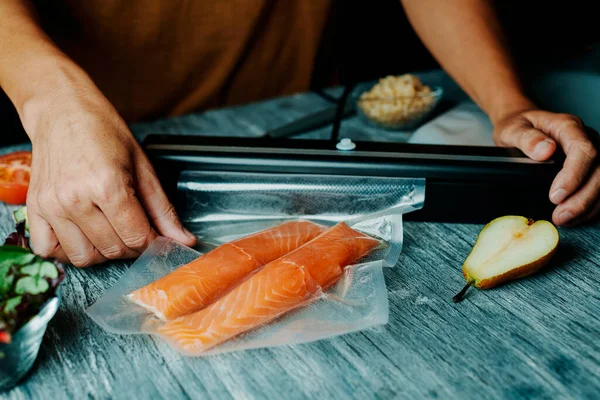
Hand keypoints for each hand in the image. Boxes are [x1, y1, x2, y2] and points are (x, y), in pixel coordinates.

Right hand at [23, 90, 196, 266]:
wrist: (62, 111)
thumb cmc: (104, 132)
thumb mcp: (143, 166)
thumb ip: (163, 209)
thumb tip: (185, 240)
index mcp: (107, 185)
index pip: (137, 237)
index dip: (154, 244)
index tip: (158, 238)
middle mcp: (75, 199)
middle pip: (113, 249)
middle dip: (133, 247)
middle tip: (137, 231)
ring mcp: (52, 206)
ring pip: (83, 257)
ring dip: (103, 252)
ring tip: (111, 233)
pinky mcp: (34, 208)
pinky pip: (48, 251)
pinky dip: (68, 252)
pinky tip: (84, 237)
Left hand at [493, 109, 598, 225]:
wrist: (522, 126)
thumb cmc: (518, 127)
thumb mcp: (512, 130)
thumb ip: (526, 138)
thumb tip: (545, 150)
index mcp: (568, 127)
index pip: (583, 150)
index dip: (573, 175)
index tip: (555, 196)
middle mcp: (587, 138)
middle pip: (599, 170)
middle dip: (582, 198)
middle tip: (560, 216)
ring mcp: (593, 154)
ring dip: (588, 205)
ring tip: (565, 220)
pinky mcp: (591, 168)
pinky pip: (599, 189)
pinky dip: (590, 206)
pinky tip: (574, 218)